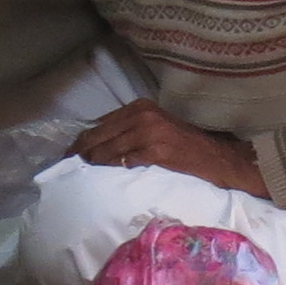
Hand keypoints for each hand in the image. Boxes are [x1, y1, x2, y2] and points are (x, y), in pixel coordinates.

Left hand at [72, 101, 266, 200]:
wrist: (220, 159)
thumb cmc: (189, 147)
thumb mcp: (159, 128)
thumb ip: (132, 129)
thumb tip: (99, 143)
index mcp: (141, 107)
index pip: (100, 123)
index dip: (82, 140)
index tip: (69, 153)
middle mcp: (143, 115)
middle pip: (98, 135)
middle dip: (79, 152)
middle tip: (65, 166)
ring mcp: (149, 132)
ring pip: (107, 149)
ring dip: (90, 163)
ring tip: (79, 174)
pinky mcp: (156, 151)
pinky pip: (122, 161)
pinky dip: (109, 169)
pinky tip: (101, 177)